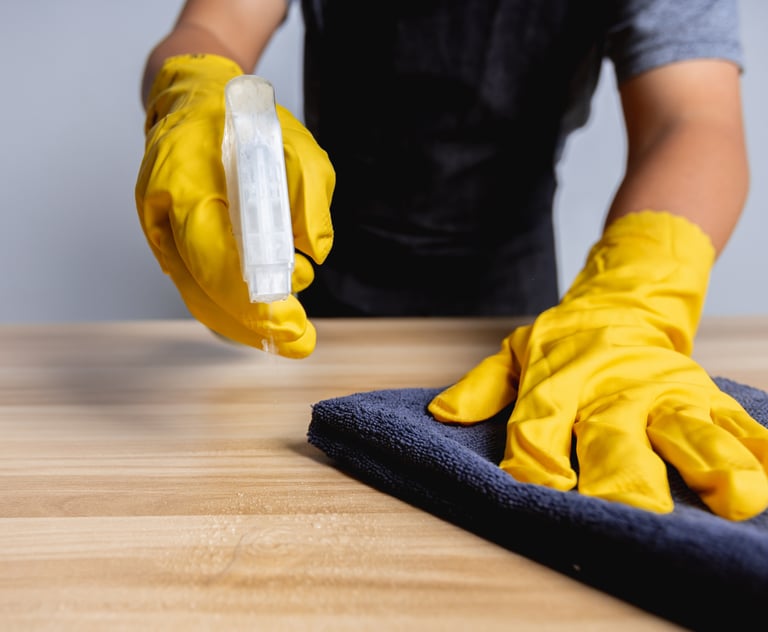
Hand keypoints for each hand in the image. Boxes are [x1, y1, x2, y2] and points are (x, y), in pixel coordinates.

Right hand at [135, 54, 334, 356]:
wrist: (194, 102)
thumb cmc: (245, 123)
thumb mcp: (298, 148)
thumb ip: (310, 198)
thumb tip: (313, 254)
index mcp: (187, 182)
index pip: (216, 259)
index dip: (253, 302)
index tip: (292, 323)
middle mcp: (164, 213)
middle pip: (203, 291)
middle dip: (254, 326)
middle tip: (300, 342)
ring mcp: (160, 232)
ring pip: (197, 298)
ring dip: (243, 326)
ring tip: (288, 338)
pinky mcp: (168, 243)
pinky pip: (196, 287)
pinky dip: (228, 310)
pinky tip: (259, 320)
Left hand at [429, 211, 767, 519]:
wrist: (625, 296)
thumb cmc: (564, 337)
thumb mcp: (515, 352)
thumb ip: (482, 387)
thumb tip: (444, 416)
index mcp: (560, 378)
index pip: (540, 422)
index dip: (536, 455)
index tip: (538, 488)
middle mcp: (613, 387)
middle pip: (615, 435)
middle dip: (623, 475)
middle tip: (632, 512)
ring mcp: (664, 389)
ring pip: (687, 428)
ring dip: (711, 462)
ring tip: (736, 497)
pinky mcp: (702, 390)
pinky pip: (734, 419)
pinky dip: (758, 445)